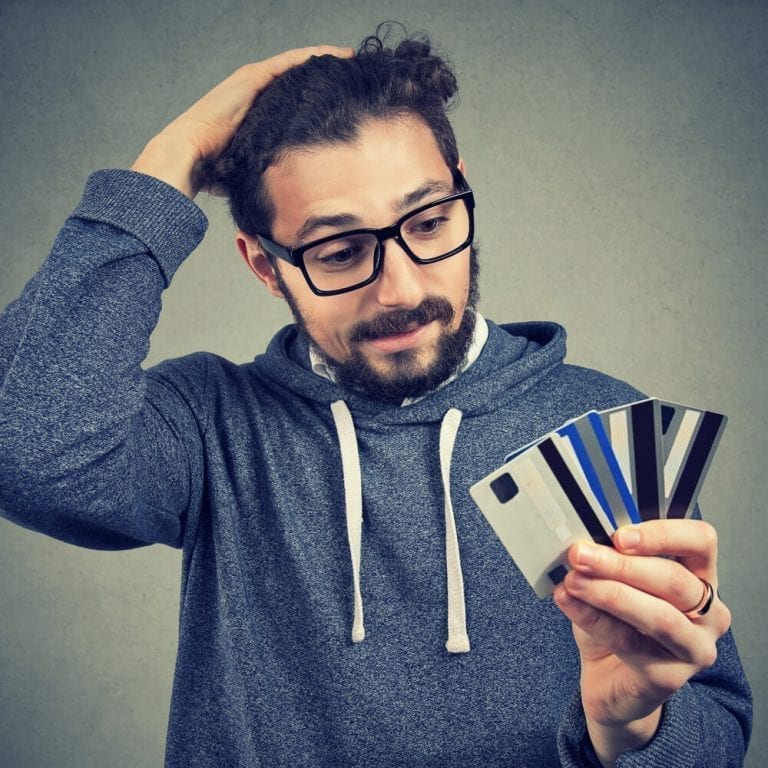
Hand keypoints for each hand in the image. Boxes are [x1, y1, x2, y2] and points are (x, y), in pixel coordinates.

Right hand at [130, 45, 353, 197]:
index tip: (340, 100)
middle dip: (322, 77)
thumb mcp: (249, 169)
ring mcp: (251, 83)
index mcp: (255, 115)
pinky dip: (312, 56)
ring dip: (322, 60)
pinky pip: (289, 62)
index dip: (314, 98)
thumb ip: (265, 172)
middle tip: (351, 76)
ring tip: (349, 59)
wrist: (189, 157)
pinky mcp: (252, 78)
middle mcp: (253, 94)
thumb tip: (286, 195)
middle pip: (295, 81)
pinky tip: (334, 55)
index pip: (290, 102)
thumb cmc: (212, 172)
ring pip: (294, 66)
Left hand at [553, 520, 730, 766]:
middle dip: (621, 565)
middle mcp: (708, 612)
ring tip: (573, 580)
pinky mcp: (670, 677)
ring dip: (609, 593)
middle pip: (674, 580)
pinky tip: (567, 601)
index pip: (700, 541)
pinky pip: (628, 641)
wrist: (608, 679)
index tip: (620, 536)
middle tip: (581, 555)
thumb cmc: (618, 621)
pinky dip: (592, 618)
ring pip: (658, 616)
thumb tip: (584, 541)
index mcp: (700, 575)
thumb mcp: (615, 580)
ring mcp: (694, 648)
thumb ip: (610, 558)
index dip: (662, 534)